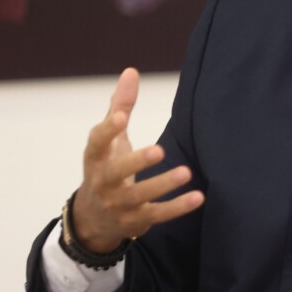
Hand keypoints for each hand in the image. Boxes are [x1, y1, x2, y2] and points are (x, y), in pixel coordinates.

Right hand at [72, 68, 203, 251]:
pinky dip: (177, 207)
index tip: (121, 118)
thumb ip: (120, 107)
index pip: (98, 142)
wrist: (93, 219)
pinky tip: (197, 197)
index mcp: (95, 157)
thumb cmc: (105, 167)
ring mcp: (118, 204)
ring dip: (163, 184)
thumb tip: (131, 71)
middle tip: (159, 150)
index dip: (108, 130)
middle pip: (117, 172)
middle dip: (137, 161)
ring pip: (140, 196)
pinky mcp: (136, 220)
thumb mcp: (109, 140)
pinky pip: (158, 214)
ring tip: (186, 172)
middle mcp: (103, 181)